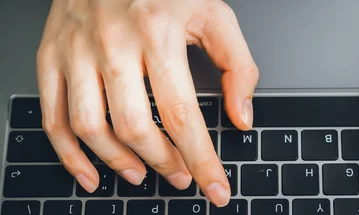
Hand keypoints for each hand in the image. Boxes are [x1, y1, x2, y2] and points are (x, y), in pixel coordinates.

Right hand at [36, 0, 256, 205]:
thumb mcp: (213, 14)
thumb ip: (237, 65)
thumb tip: (242, 116)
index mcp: (157, 32)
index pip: (182, 112)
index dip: (201, 158)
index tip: (216, 187)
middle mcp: (113, 44)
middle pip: (135, 126)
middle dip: (164, 162)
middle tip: (182, 175)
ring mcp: (76, 52)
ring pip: (91, 127)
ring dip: (119, 163)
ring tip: (142, 174)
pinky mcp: (51, 57)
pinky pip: (52, 117)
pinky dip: (68, 154)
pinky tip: (89, 172)